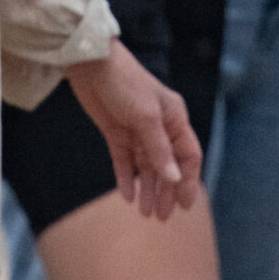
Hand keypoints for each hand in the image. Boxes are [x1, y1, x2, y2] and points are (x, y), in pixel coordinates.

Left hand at [65, 41, 200, 219]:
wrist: (90, 63)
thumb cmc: (124, 82)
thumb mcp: (145, 117)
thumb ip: (159, 149)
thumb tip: (174, 178)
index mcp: (174, 118)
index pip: (188, 155)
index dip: (187, 180)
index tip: (184, 205)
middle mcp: (158, 126)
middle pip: (167, 165)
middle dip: (166, 191)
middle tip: (162, 217)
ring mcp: (136, 130)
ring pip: (146, 166)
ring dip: (147, 188)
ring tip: (146, 213)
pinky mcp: (115, 132)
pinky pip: (124, 161)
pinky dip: (126, 178)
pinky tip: (128, 196)